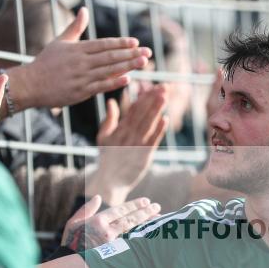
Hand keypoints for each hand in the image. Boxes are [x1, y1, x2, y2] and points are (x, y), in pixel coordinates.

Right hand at [6, 7, 150, 110]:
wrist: (31, 84)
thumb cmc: (46, 63)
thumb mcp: (60, 41)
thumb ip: (75, 27)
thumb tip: (84, 10)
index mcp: (77, 49)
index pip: (104, 44)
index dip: (121, 43)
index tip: (135, 42)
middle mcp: (81, 62)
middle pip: (110, 56)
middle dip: (131, 54)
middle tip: (148, 52)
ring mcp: (82, 77)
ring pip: (109, 70)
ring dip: (128, 66)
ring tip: (143, 63)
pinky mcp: (81, 91)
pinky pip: (101, 86)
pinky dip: (114, 82)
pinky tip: (128, 79)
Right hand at [61, 195, 160, 250]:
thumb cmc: (69, 244)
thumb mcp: (73, 224)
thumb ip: (86, 210)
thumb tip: (99, 198)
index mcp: (97, 222)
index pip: (121, 210)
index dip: (135, 205)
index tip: (146, 201)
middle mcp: (106, 233)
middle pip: (131, 220)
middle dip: (145, 212)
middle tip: (157, 207)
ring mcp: (112, 246)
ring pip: (134, 232)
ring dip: (147, 225)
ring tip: (160, 219)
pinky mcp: (116, 257)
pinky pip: (133, 245)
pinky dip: (143, 239)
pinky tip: (153, 236)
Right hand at [85, 86, 168, 204]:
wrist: (109, 181)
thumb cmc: (107, 157)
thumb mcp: (103, 136)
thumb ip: (109, 119)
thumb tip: (111, 101)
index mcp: (120, 129)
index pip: (133, 109)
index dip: (144, 97)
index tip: (154, 87)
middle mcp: (128, 135)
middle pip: (142, 113)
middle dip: (152, 99)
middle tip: (164, 87)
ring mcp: (136, 145)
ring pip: (147, 124)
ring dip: (156, 110)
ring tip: (164, 97)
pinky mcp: (144, 156)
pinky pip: (152, 141)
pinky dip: (159, 131)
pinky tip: (165, 120)